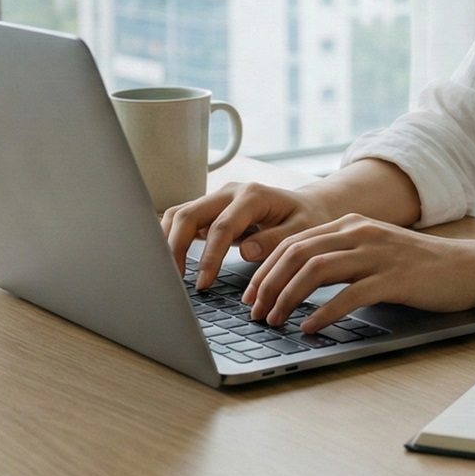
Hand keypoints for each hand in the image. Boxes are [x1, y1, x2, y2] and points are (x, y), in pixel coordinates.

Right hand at [160, 182, 338, 290]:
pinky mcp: (211, 210)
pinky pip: (183, 220)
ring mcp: (217, 199)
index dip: (209, 257)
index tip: (204, 283)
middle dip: (175, 247)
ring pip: (179, 214)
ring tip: (166, 272)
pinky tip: (169, 261)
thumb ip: (275, 240)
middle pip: (188, 214)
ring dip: (167, 241)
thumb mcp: (302, 230)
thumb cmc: (307, 219)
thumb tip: (246, 251)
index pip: (221, 227)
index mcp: (252, 195)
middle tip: (175, 280)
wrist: (307, 206)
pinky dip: (171, 238)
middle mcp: (229, 192)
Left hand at [242, 213, 474, 331]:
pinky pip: (348, 295)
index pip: (294, 241)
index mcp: (351, 224)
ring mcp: (376, 254)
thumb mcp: (374, 249)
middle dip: (268, 284)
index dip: (266, 268)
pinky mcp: (392, 278)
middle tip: (255, 312)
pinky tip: (310, 328)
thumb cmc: (420, 266)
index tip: (250, 294)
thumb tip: (300, 281)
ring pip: (315, 271)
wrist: (468, 267)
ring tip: (275, 321)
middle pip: (298, 254)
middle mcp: (359, 232)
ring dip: (287, 298)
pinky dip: (323, 313)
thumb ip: (341, 256)